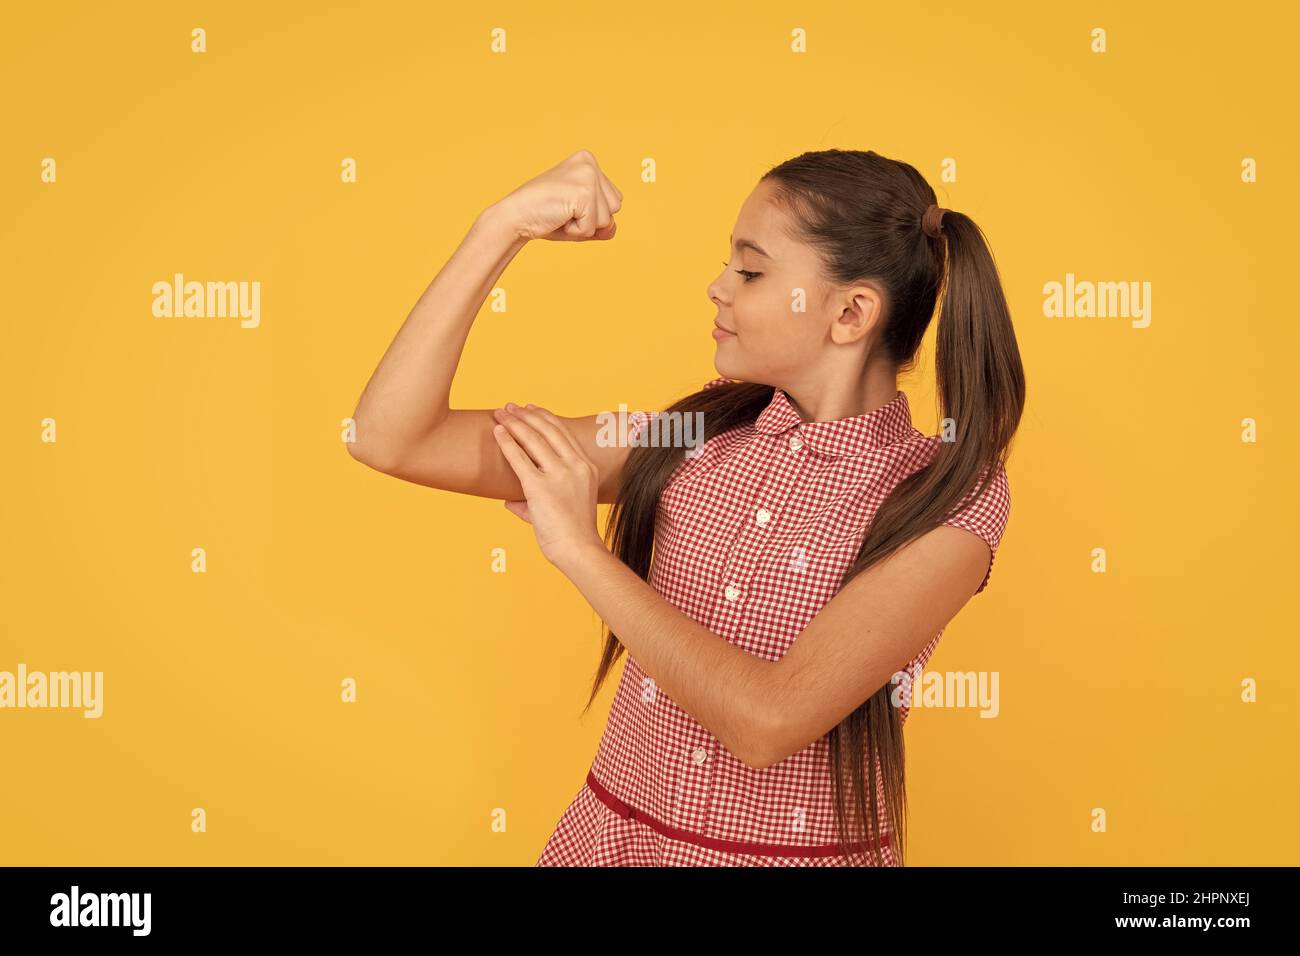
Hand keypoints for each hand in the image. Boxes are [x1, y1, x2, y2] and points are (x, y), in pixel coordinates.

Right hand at [487, 149, 622, 241]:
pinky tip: (558, 217)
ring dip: (584, 227)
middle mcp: (590, 163)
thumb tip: (612, 228)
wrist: (515, 216)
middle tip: (562, 210)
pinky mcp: (583, 193)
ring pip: (607, 220)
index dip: (592, 213)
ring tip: (560, 213)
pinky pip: (592, 228)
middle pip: (615, 209)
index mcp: (588, 161)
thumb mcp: (579, 216)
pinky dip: (576, 232)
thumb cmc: (544, 216)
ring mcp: (588, 176)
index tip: (566, 205)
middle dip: (591, 220)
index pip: (614, 201)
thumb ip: (602, 223)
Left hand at [491, 402, 604, 568]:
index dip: (543, 417)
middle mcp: (574, 466)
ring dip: (514, 423)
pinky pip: (519, 459)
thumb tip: (511, 501)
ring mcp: (559, 475)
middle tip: (509, 407)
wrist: (578, 550)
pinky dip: (507, 442)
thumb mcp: (567, 506)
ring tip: (500, 413)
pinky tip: (497, 432)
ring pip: (533, 439)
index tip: (529, 408)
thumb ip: (537, 500)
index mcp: (585, 467)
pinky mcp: (540, 487)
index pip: (562, 432)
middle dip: (526, 414)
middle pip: (547, 429)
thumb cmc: (572, 533)